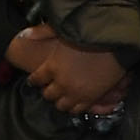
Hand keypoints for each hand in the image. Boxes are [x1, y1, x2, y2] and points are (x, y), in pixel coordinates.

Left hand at [8, 27, 128, 114]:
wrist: (114, 42)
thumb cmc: (88, 34)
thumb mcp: (61, 29)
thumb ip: (41, 32)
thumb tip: (25, 34)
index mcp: (51, 67)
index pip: (36, 79)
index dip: (35, 79)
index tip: (36, 79)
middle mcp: (61, 83)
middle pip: (48, 95)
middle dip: (48, 90)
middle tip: (50, 87)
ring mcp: (76, 93)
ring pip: (61, 105)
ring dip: (60, 100)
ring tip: (63, 95)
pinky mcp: (90, 98)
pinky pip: (77, 110)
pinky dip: (74, 106)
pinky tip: (75, 100)